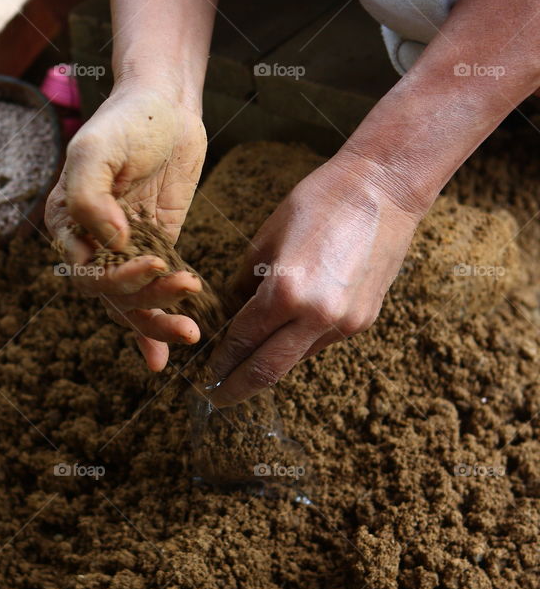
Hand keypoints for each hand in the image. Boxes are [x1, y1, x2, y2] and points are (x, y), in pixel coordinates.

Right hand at [45, 82, 207, 371]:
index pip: (84, 271)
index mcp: (65, 221)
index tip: (155, 259)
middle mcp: (89, 241)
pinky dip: (154, 326)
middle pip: (109, 294)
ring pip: (131, 301)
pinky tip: (162, 358)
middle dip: (145, 303)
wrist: (167, 104)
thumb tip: (110, 241)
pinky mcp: (155, 246)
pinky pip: (152, 292)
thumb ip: (89, 195)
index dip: (118, 277)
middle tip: (183, 297)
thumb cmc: (127, 120)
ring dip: (156, 321)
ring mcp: (123, 247)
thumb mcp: (98, 148)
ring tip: (190, 331)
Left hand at [206, 156, 424, 405]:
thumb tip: (231, 312)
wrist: (385, 190)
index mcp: (285, 292)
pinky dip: (294, 347)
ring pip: (294, 359)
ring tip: (242, 371)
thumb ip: (245, 282)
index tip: (204, 376)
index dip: (220, 361)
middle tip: (216, 398)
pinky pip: (318, 343)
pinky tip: (279, 342)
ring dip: (267, 368)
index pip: (241, 340)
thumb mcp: (266, 238)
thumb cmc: (318, 201)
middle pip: (268, 370)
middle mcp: (316, 316)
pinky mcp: (363, 321)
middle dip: (237, 388)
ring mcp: (345, 323)